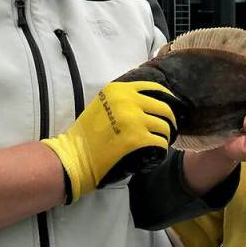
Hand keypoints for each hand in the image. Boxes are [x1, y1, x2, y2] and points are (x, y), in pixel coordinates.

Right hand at [41, 81, 177, 202]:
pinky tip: (155, 155)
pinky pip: (161, 143)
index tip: (171, 109)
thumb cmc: (88, 135)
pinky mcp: (137, 139)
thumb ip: (125, 100)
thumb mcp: (104, 105)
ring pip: (165, 127)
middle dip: (170, 122)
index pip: (155, 88)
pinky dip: (161, 151)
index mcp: (119, 90)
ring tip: (158, 145)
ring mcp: (134, 119)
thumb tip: (153, 102)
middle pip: (164, 109)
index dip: (168, 100)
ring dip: (164, 138)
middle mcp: (128, 100)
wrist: (74, 157)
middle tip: (169, 132)